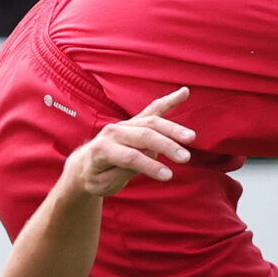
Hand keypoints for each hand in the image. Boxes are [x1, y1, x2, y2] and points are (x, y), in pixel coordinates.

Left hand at [66, 88, 195, 194]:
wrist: (85, 164)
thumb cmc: (95, 177)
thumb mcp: (103, 183)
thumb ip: (122, 171)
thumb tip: (146, 157)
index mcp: (102, 148)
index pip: (130, 156)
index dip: (150, 166)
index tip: (168, 176)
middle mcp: (113, 131)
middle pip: (143, 135)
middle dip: (166, 145)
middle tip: (185, 158)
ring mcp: (125, 124)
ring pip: (152, 123)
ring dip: (173, 129)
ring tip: (191, 138)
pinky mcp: (134, 121)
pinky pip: (153, 109)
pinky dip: (169, 101)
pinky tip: (184, 93)